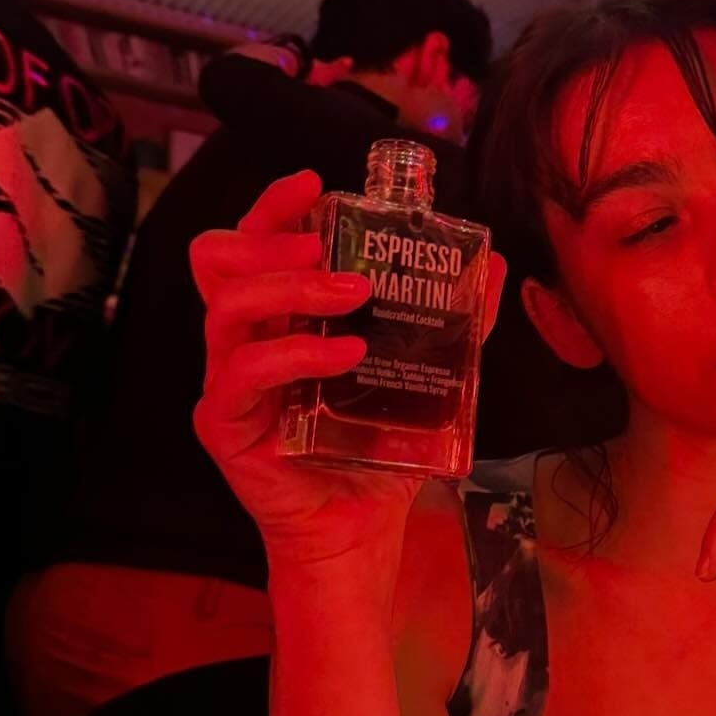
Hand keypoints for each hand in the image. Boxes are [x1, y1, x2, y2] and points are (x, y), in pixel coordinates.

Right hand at [191, 170, 504, 576]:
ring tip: (354, 291)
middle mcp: (243, 343)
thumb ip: (455, 321)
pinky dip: (295, 354)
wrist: (362, 531)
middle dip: (272, 237)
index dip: (272, 208)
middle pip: (220, 261)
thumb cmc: (379, 452)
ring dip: (292, 287)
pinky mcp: (227, 427)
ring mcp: (228, 384)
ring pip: (227, 308)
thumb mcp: (426, 376)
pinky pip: (243, 375)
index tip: (314, 184)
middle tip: (330, 241)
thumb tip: (495, 263)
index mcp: (278, 319)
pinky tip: (344, 354)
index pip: (253, 245)